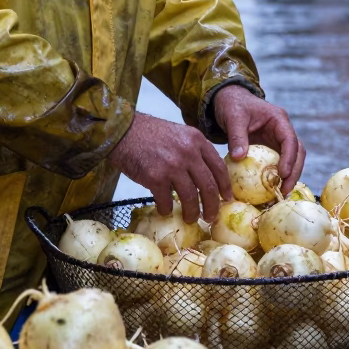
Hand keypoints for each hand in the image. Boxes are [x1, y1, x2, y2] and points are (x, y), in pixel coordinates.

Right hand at [107, 112, 231, 222]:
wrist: (123, 131)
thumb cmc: (148, 134)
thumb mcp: (178, 134)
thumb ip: (193, 151)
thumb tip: (204, 177)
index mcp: (196, 140)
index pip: (218, 167)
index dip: (224, 186)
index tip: (226, 198)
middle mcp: (188, 152)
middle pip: (208, 186)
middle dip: (211, 205)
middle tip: (210, 216)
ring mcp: (172, 165)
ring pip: (190, 197)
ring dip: (191, 212)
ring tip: (190, 218)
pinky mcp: (155, 177)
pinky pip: (166, 201)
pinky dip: (167, 208)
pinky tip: (165, 209)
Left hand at [212, 87, 304, 194]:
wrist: (229, 100)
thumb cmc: (233, 105)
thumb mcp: (233, 117)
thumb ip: (237, 136)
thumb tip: (238, 158)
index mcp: (279, 119)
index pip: (290, 140)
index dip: (289, 158)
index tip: (282, 174)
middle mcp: (282, 131)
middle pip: (297, 153)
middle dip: (294, 172)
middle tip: (284, 190)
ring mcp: (278, 141)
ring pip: (292, 160)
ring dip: (289, 177)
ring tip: (280, 194)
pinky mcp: (270, 149)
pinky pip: (277, 164)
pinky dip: (276, 176)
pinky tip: (270, 190)